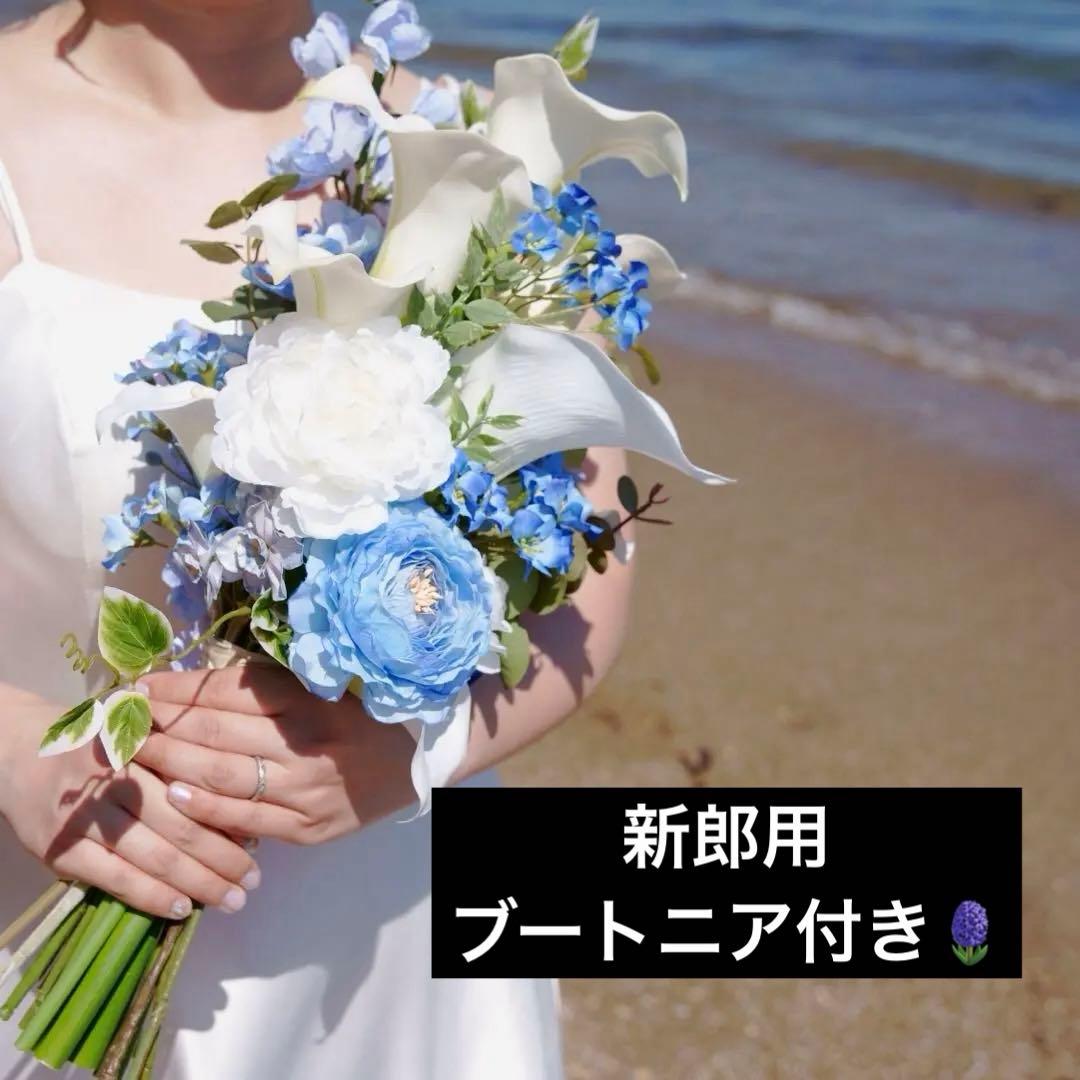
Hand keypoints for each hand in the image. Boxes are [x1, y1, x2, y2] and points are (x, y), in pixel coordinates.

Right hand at [0, 687, 259, 918]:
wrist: (18, 752)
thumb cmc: (99, 743)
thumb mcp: (141, 735)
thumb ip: (182, 760)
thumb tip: (239, 806)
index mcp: (138, 746)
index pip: (193, 787)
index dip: (228, 818)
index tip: (259, 840)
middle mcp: (110, 782)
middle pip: (179, 828)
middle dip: (222, 859)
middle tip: (254, 880)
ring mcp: (83, 818)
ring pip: (152, 857)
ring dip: (198, 883)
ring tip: (231, 899)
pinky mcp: (61, 851)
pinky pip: (116, 879)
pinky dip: (152, 896)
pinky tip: (183, 908)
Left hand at [135, 665, 417, 844]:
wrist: (417, 760)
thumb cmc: (362, 714)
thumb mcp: (320, 687)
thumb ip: (266, 688)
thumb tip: (194, 686)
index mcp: (308, 700)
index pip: (228, 691)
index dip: (178, 688)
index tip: (141, 685)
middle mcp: (305, 744)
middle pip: (215, 732)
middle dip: (161, 724)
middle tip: (122, 718)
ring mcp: (306, 790)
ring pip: (222, 776)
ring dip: (170, 764)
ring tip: (134, 753)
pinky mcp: (308, 828)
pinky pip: (246, 820)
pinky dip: (205, 808)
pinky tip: (172, 796)